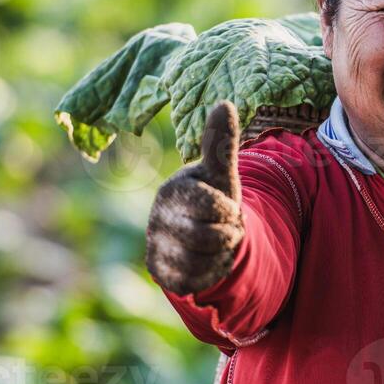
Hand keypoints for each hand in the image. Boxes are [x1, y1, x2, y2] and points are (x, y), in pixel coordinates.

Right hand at [146, 101, 245, 295]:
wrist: (204, 234)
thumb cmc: (213, 198)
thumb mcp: (222, 174)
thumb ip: (221, 143)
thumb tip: (224, 102)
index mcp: (172, 190)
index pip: (210, 205)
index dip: (228, 210)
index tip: (227, 207)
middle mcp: (157, 218)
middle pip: (206, 236)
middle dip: (227, 234)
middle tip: (225, 227)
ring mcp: (155, 246)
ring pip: (201, 261)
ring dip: (220, 254)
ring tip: (217, 243)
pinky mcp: (160, 273)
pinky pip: (193, 281)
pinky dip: (209, 274)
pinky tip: (207, 261)